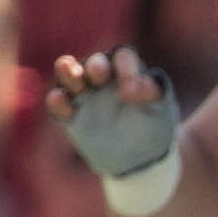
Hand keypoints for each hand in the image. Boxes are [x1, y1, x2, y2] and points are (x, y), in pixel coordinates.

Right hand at [46, 47, 178, 180]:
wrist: (139, 158)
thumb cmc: (153, 127)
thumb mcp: (161, 110)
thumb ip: (152, 94)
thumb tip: (131, 89)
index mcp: (128, 71)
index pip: (124, 58)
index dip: (126, 68)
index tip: (130, 92)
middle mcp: (103, 77)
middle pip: (96, 63)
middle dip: (96, 65)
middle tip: (98, 71)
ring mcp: (85, 94)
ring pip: (70, 76)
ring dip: (68, 72)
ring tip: (69, 71)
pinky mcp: (71, 115)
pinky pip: (59, 104)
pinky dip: (57, 101)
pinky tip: (58, 99)